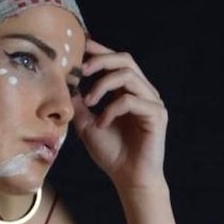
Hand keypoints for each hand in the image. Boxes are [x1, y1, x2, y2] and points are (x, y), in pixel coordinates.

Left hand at [72, 38, 167, 189]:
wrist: (128, 178)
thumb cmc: (111, 153)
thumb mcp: (87, 125)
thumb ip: (79, 105)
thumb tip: (66, 86)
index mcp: (127, 91)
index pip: (115, 61)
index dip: (99, 50)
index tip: (80, 45)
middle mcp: (142, 92)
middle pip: (125, 60)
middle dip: (101, 60)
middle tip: (82, 70)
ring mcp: (151, 101)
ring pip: (128, 75)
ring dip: (103, 85)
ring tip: (88, 101)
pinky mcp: (156, 114)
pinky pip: (131, 100)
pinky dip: (111, 109)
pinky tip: (101, 124)